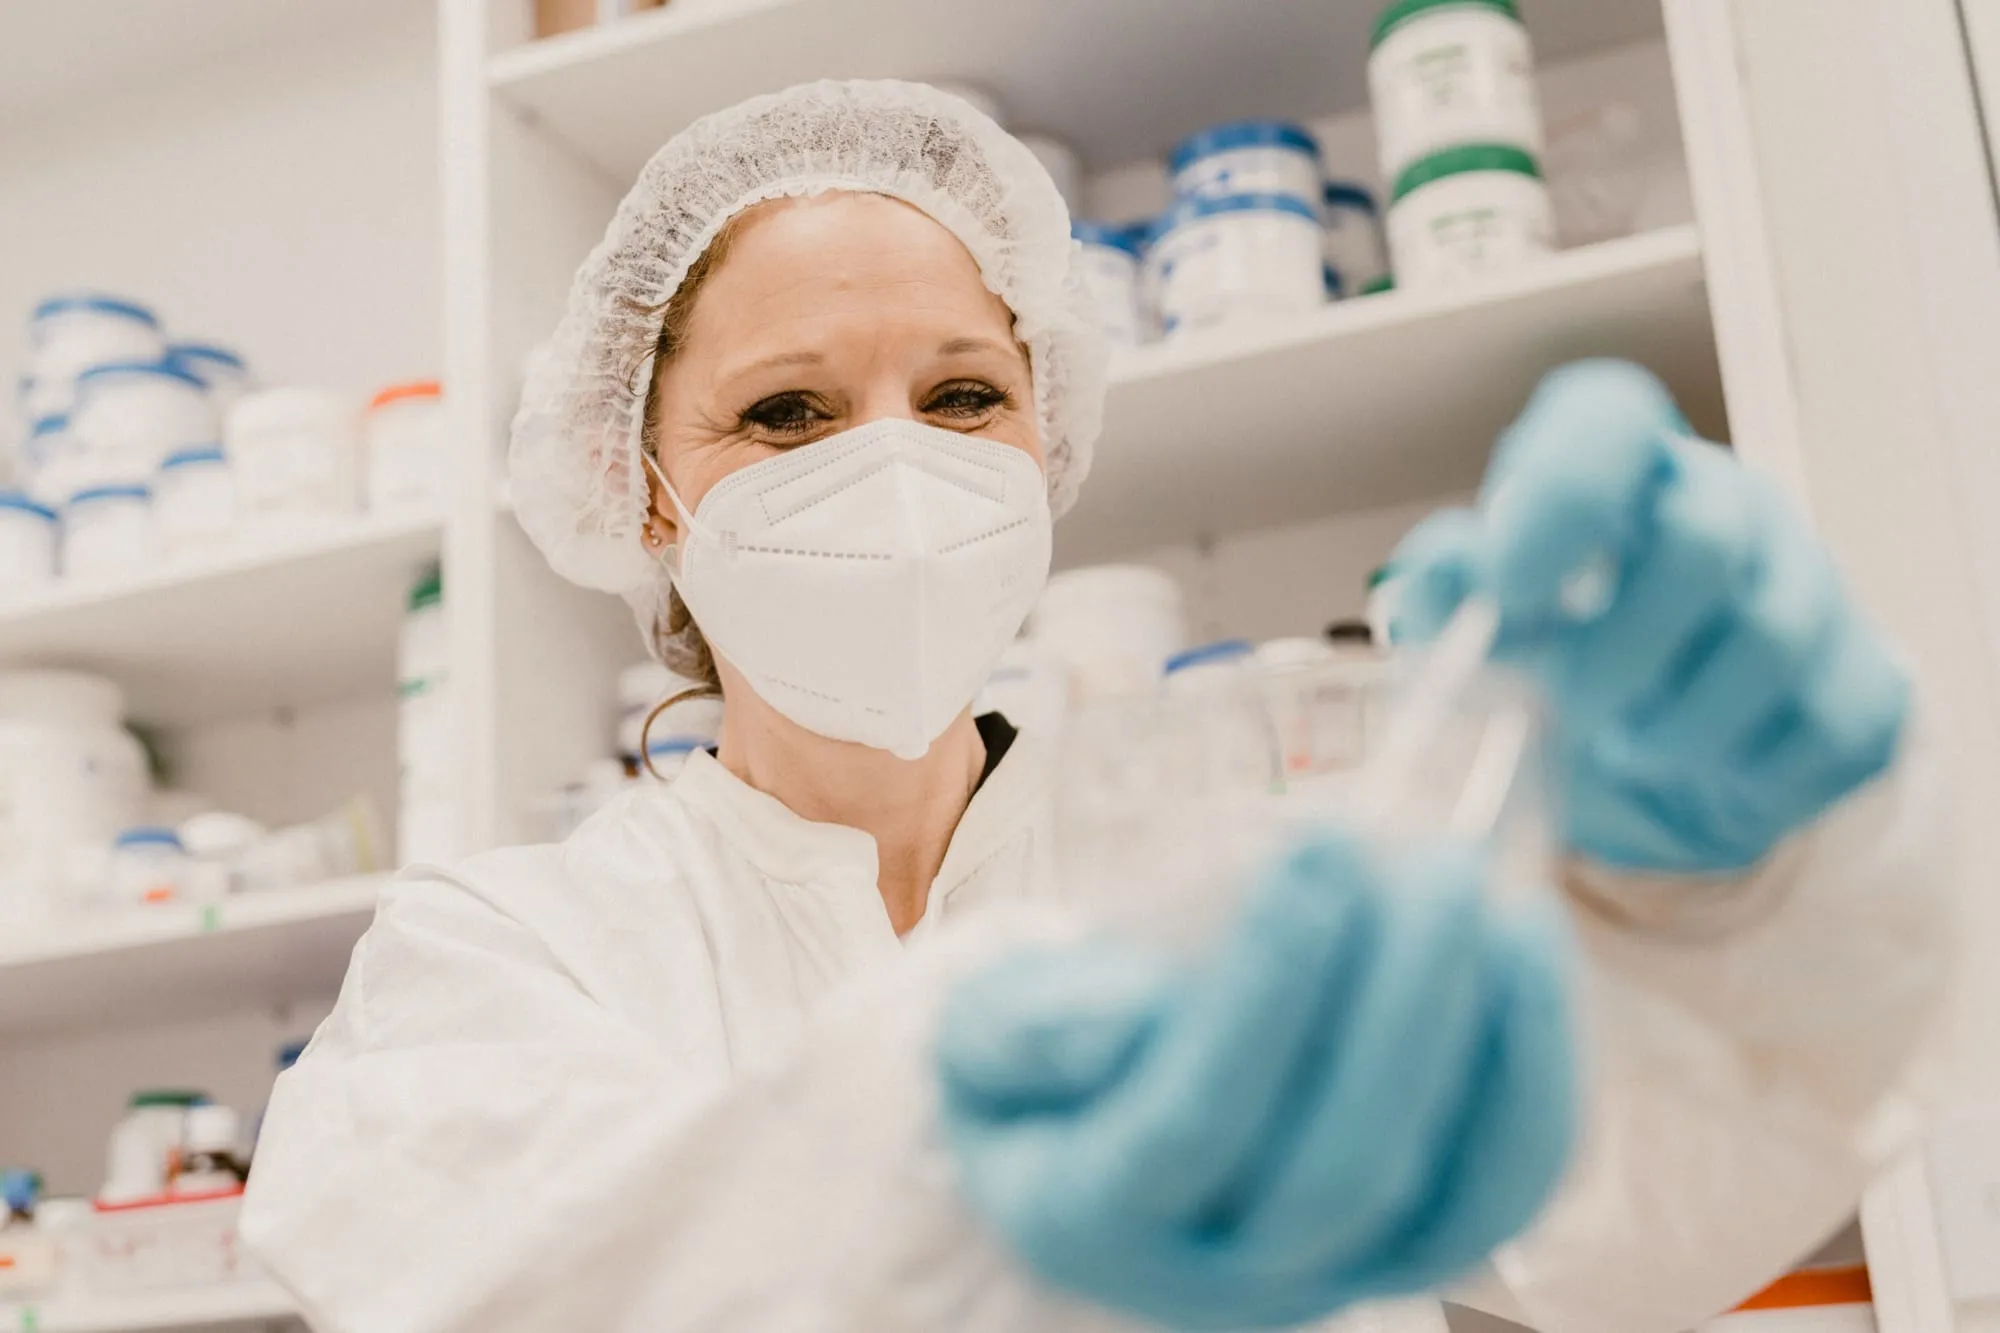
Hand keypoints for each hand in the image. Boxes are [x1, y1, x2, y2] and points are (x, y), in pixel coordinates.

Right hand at [936, 830, 1576, 1330]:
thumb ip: (1034, 1025)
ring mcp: (1331, 1275)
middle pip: (1338, 1168)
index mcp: (1093, 1212)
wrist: (1095, 1152)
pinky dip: (1538, 1073)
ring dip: (1489, 1039)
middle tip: (1424, 861)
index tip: (1313, 855)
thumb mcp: (985, 1030)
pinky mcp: (1415, 1248)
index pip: (1193, 1122)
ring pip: (1446, 1197)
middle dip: (1399, 1002)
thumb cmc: (1040, 1068)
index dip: (1264, 993)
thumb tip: (1138, 1012)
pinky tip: (1526, 945)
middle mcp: (1218, 1276)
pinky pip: (1506, 1187)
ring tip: (1487, 898)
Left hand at [1387, 360, 1909, 874]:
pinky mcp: (1866, 681)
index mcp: (1622, 469)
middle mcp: (1728, 502)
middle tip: (1566, 710)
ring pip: (1768, 641)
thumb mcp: (1482, 626)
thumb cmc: (1560, 659)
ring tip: (1624, 751)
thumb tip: (1447, 572)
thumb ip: (1450, 591)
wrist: (1657, 761)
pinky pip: (1824, 728)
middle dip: (1616, 652)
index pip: (1608, 417)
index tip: (1510, 592)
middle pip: (1702, 540)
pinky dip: (1744, 774)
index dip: (1562, 494)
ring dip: (1674, 726)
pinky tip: (1701, 774)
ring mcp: (1811, 585)